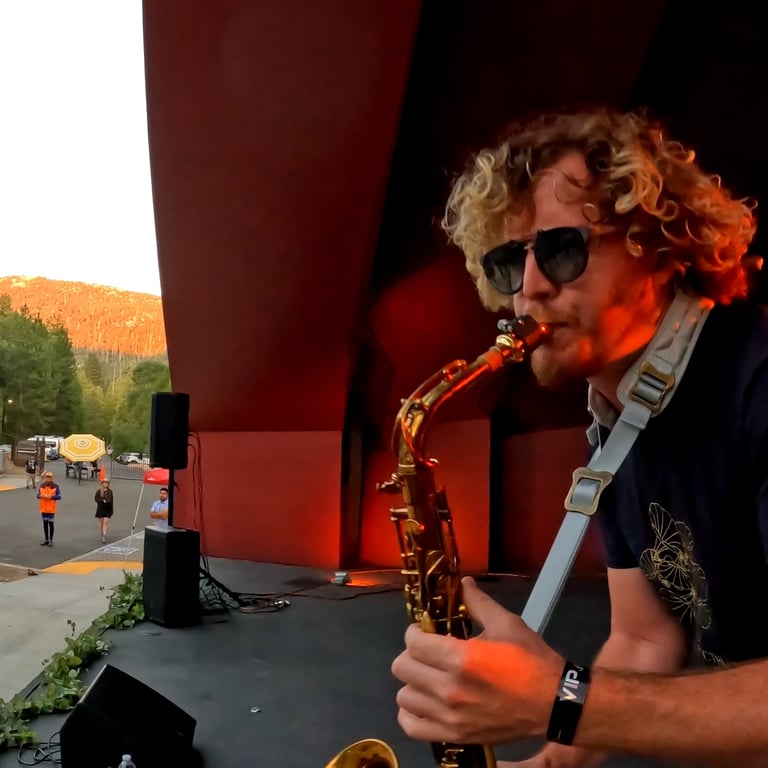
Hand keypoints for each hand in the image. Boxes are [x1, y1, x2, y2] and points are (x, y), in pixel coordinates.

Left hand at [391, 576, 563, 745]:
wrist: (554, 704)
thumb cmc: (531, 660)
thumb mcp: (506, 623)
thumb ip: (478, 602)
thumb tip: (462, 582)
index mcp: (462, 658)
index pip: (413, 642)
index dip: (415, 631)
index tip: (425, 630)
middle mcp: (450, 689)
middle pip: (402, 668)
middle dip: (412, 654)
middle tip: (428, 651)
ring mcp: (450, 717)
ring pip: (404, 697)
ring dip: (413, 683)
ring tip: (430, 676)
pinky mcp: (455, 736)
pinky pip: (412, 727)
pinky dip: (412, 714)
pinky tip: (426, 701)